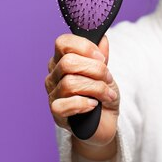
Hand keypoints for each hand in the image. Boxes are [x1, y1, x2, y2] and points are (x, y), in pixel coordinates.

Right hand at [45, 34, 119, 155]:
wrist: (105, 123)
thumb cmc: (102, 96)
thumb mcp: (106, 73)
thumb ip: (101, 56)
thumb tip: (102, 38)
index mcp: (62, 60)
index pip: (63, 43)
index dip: (84, 47)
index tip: (102, 57)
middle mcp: (53, 75)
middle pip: (68, 62)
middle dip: (95, 69)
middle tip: (108, 78)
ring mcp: (53, 94)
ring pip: (70, 83)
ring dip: (96, 88)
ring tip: (107, 94)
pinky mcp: (56, 113)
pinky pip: (65, 104)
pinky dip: (84, 104)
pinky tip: (93, 106)